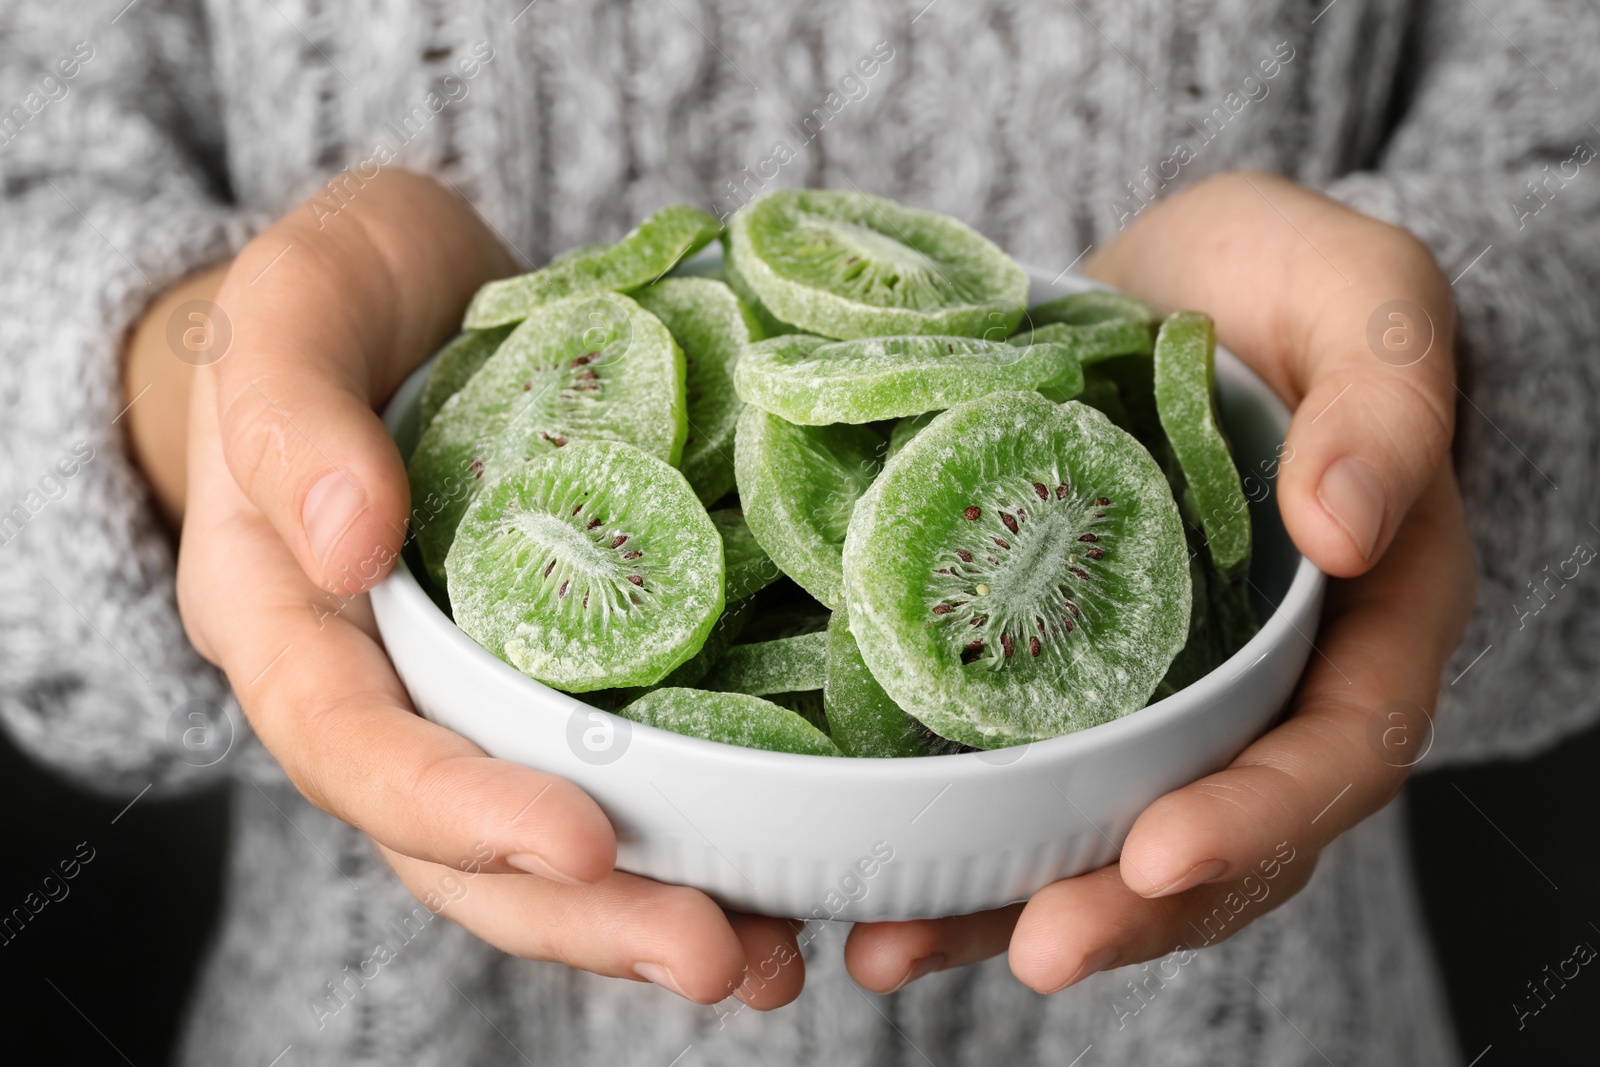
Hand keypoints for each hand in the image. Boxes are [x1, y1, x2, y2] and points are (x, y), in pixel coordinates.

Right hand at [130, 169, 802, 1007]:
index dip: (460, 809)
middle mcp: (385, 690)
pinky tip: (786, 879)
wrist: (408, 295)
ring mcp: (480, 693)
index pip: (354, 747)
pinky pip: (620, 774)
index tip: (583, 841)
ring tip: (770, 958)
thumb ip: (291, 415)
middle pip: (458, 849)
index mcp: (289, 623)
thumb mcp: (292, 309)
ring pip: (542, 848)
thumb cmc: (335, 295)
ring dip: (650, 913)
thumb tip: (347, 541)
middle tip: (713, 953)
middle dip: (581, 914)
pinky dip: (694, 836)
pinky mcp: (569, 672)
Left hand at [842, 171, 1475, 992]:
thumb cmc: (1291, 285)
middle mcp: (1264, 686)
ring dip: (1013, 906)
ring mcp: (1158, 690)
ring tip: (897, 950)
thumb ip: (1384, 401)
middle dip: (1128, 907)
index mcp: (1366, 622)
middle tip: (1030, 949)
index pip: (1336, 753)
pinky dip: (956, 832)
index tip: (1158, 851)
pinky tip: (863, 877)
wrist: (1181, 287)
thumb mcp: (1365, 300)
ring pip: (1107, 832)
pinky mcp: (1063, 672)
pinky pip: (1023, 772)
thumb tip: (1347, 529)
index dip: (1257, 819)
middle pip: (1219, 838)